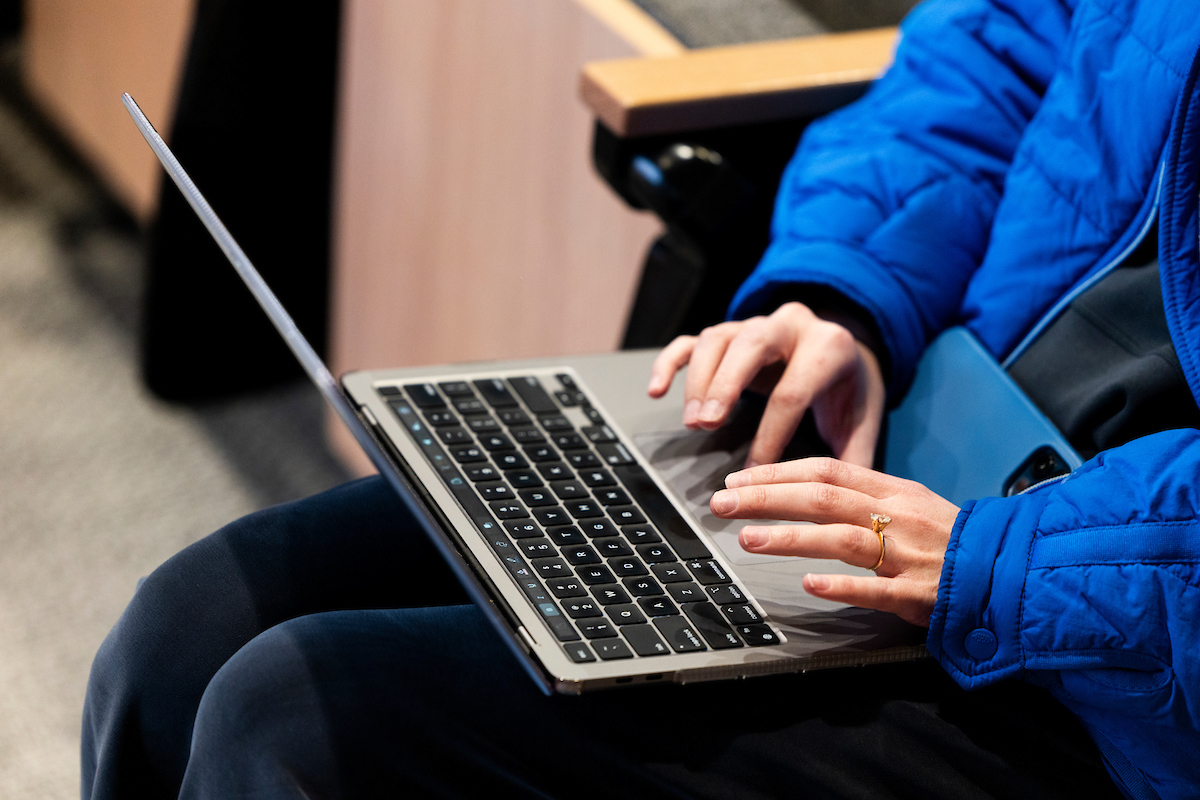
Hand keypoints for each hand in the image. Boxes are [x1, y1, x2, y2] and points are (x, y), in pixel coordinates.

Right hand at [647, 303, 884, 468]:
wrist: (844, 345)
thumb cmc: (848, 388)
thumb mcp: (863, 419)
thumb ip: (855, 457)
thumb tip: (844, 507)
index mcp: (829, 348)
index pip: (793, 390)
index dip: (771, 433)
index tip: (754, 473)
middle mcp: (791, 327)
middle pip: (752, 345)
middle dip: (725, 385)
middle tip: (706, 425)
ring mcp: (755, 324)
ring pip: (718, 338)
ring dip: (699, 380)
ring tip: (692, 422)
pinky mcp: (729, 332)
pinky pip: (692, 341)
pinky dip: (670, 362)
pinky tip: (657, 391)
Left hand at [709, 457, 959, 626]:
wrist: (1010, 570)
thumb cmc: (949, 539)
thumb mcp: (908, 503)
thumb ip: (860, 495)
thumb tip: (802, 488)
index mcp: (890, 489)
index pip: (824, 469)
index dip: (776, 472)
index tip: (737, 479)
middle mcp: (895, 514)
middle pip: (821, 497)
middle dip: (766, 498)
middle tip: (722, 503)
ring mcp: (906, 553)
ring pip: (841, 538)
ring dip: (790, 537)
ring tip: (748, 539)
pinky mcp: (918, 593)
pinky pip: (876, 588)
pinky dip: (842, 586)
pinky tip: (809, 585)